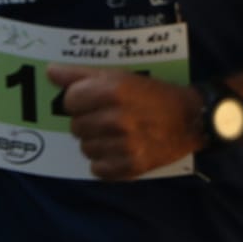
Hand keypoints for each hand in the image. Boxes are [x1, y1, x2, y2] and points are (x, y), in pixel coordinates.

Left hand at [43, 65, 198, 180]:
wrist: (191, 119)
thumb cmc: (155, 94)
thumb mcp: (122, 76)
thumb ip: (82, 74)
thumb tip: (50, 72)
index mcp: (114, 91)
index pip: (70, 100)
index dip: (79, 100)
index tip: (94, 100)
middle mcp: (117, 119)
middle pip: (75, 126)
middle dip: (88, 121)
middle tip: (109, 117)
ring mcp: (124, 146)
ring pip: (85, 148)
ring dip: (96, 142)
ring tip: (117, 133)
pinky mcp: (131, 167)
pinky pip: (97, 169)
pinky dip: (105, 161)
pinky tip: (120, 149)